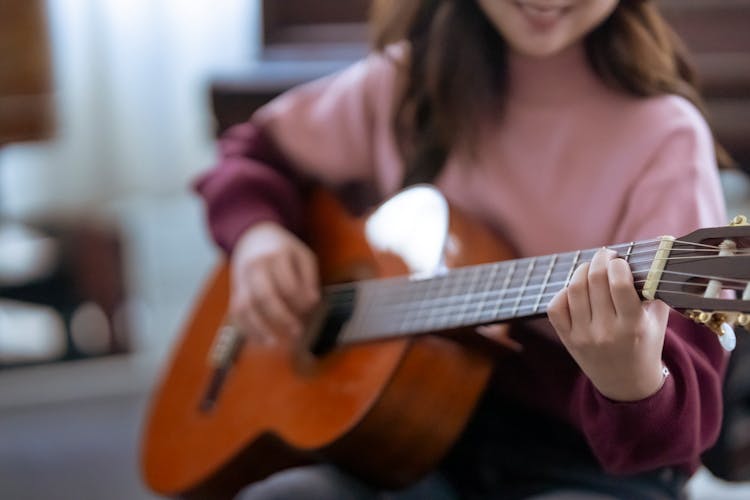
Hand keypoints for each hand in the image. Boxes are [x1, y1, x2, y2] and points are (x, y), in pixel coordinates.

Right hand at [229, 222, 319, 342]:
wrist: (253, 237)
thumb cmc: (282, 249)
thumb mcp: (302, 254)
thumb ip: (310, 276)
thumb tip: (313, 302)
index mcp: (275, 256)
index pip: (288, 284)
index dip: (301, 300)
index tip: (311, 308)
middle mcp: (255, 267)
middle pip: (264, 296)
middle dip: (281, 317)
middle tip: (298, 331)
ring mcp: (242, 279)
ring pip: (245, 307)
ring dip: (259, 328)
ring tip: (274, 343)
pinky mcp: (235, 290)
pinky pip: (236, 313)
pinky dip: (246, 329)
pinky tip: (260, 340)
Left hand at [547, 248, 669, 400]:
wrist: (627, 383)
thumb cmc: (646, 343)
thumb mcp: (658, 319)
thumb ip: (657, 287)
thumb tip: (657, 251)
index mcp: (633, 326)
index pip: (620, 284)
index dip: (618, 264)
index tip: (620, 260)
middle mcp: (606, 331)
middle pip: (595, 281)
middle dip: (600, 260)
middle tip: (605, 255)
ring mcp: (584, 336)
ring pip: (574, 289)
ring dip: (582, 271)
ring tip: (591, 268)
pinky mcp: (567, 339)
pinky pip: (556, 307)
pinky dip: (563, 292)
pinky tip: (576, 289)